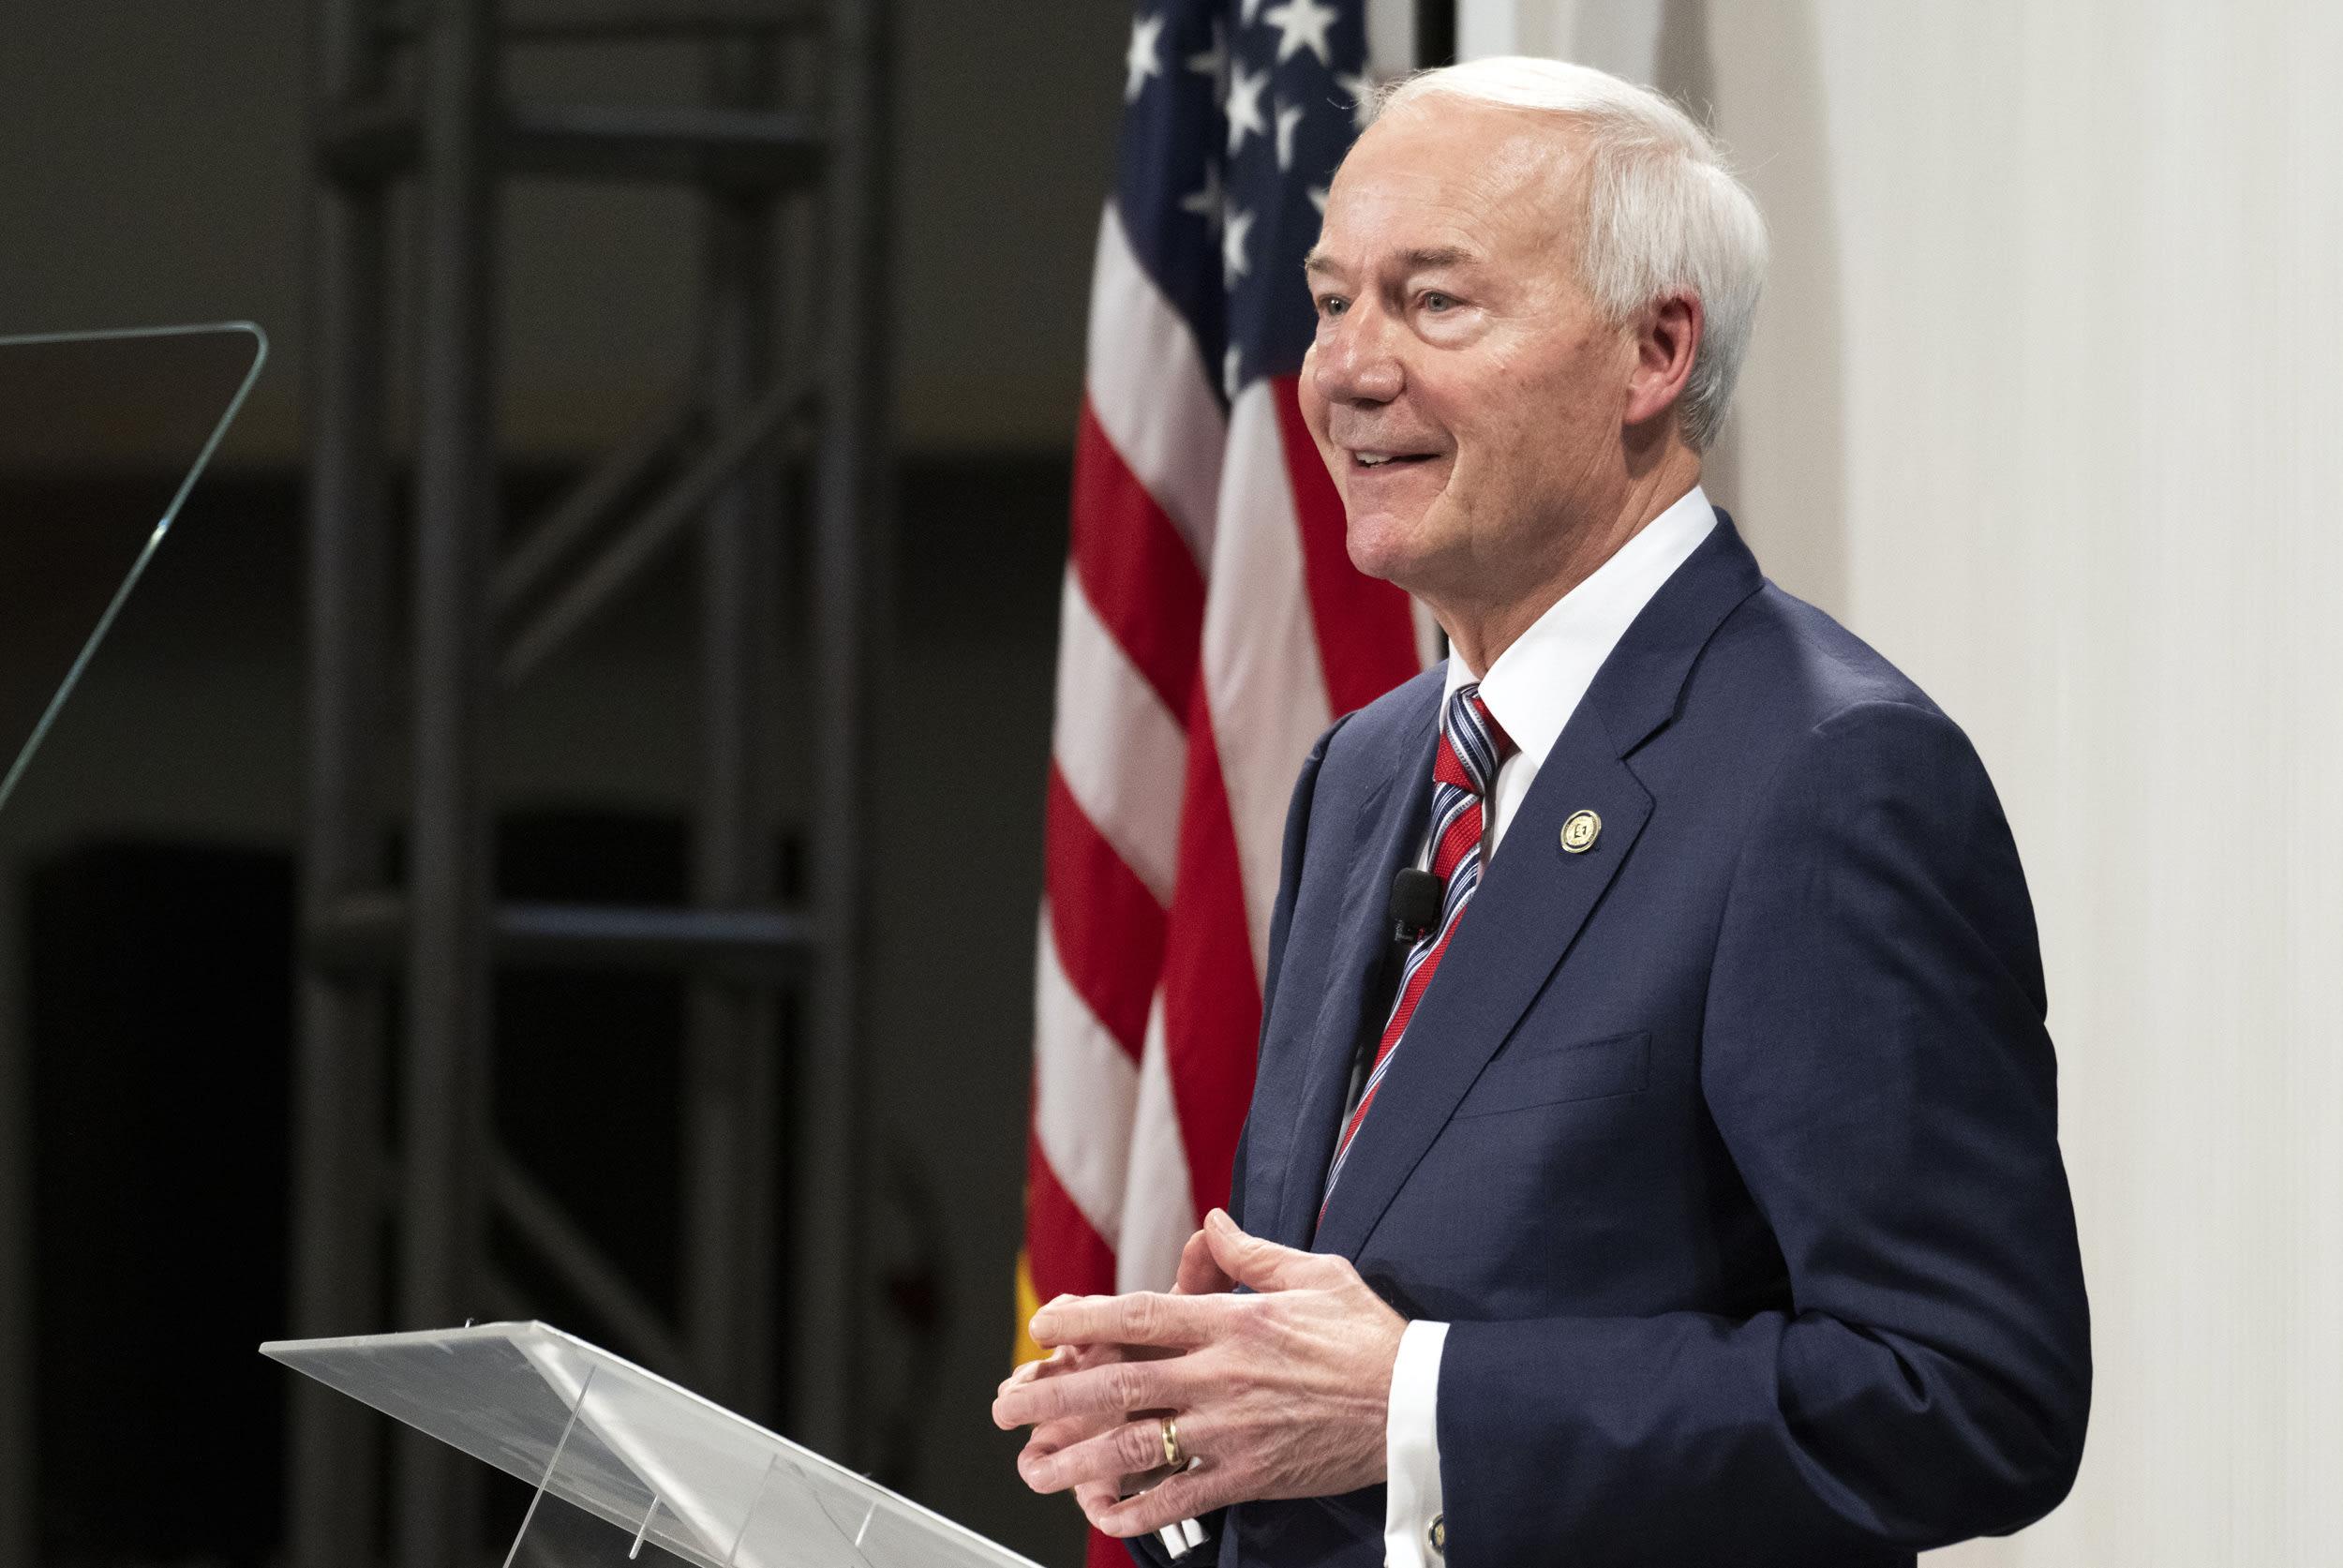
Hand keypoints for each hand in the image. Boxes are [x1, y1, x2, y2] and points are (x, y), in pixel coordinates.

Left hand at [990, 1209, 1407, 1538]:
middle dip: (1053, 1395)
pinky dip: (1137, 1508)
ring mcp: (1230, 1430)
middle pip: (1118, 1382)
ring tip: (1031, 1467)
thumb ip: (1253, 1253)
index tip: (1041, 1323)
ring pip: (1135, 1446)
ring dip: (1075, 1458)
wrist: (1417, 1403)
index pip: (1140, 1314)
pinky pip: (1181, 1495)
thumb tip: (1214, 1224)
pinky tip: (1102, 1513)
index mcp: (1232, 1321)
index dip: (1082, 1317)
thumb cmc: (1369, 1335)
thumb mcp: (1315, 1274)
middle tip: (1005, 1405)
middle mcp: (1220, 1375)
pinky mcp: (1248, 1476)